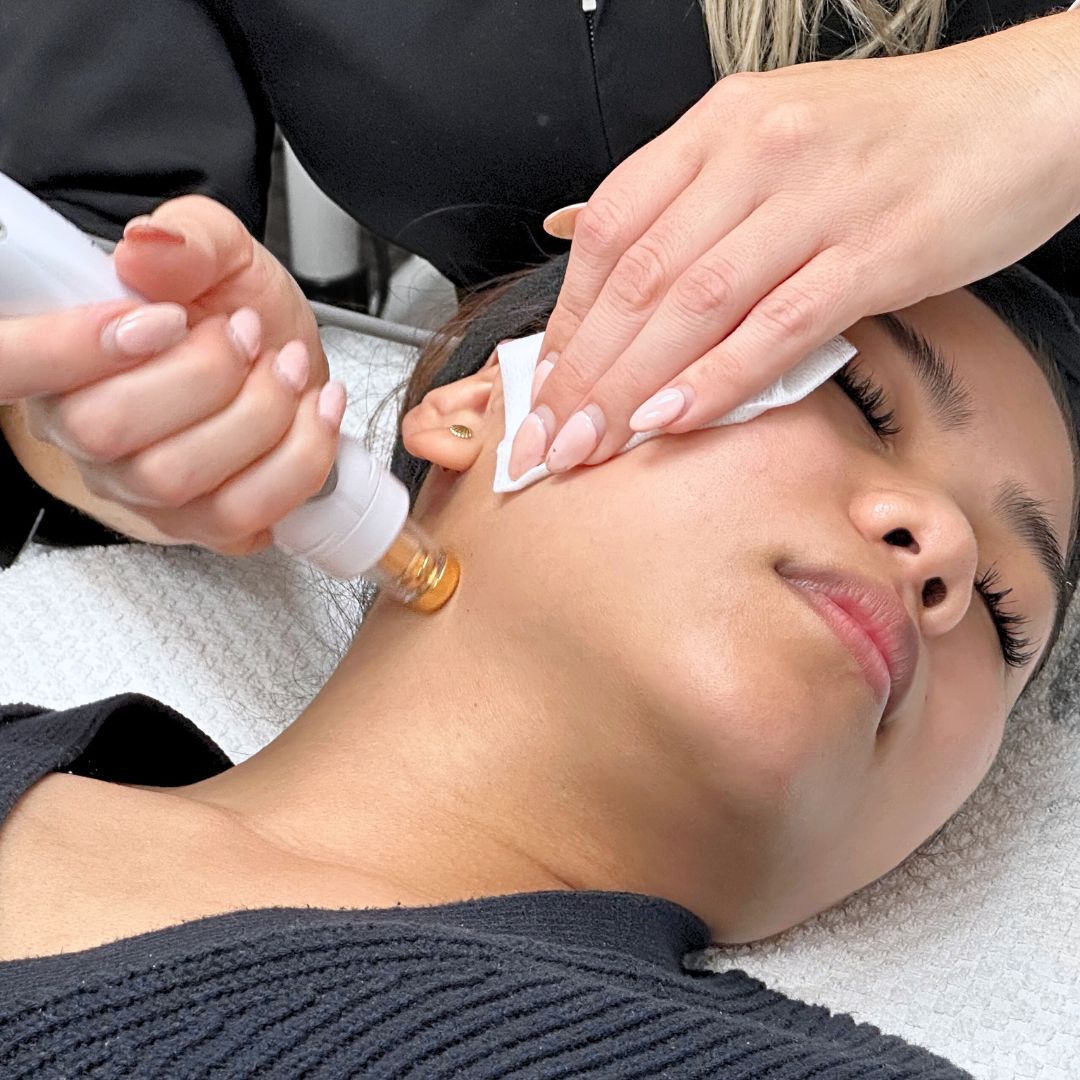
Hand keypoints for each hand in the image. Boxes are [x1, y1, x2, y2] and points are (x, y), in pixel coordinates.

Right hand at [1, 196, 344, 553]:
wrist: (287, 359)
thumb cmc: (239, 312)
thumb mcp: (221, 251)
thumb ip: (188, 237)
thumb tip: (148, 246)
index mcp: (60, 358)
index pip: (6, 365)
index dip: (71, 346)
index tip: (164, 319)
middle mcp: (86, 434)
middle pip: (106, 428)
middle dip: (204, 373)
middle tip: (247, 334)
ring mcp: (142, 490)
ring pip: (177, 477)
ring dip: (258, 413)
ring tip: (287, 367)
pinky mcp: (203, 523)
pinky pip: (241, 514)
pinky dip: (297, 456)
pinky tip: (312, 411)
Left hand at [518, 15, 1079, 477]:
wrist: (1027, 110)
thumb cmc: (894, 136)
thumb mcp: (773, 133)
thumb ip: (684, 195)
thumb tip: (583, 237)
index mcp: (722, 123)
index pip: (612, 228)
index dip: (568, 317)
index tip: (541, 386)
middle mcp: (759, 151)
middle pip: (642, 276)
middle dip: (584, 370)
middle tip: (548, 439)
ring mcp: (819, 199)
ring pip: (698, 304)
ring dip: (633, 385)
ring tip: (592, 445)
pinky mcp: (879, 249)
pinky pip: (780, 324)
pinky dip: (720, 378)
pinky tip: (675, 420)